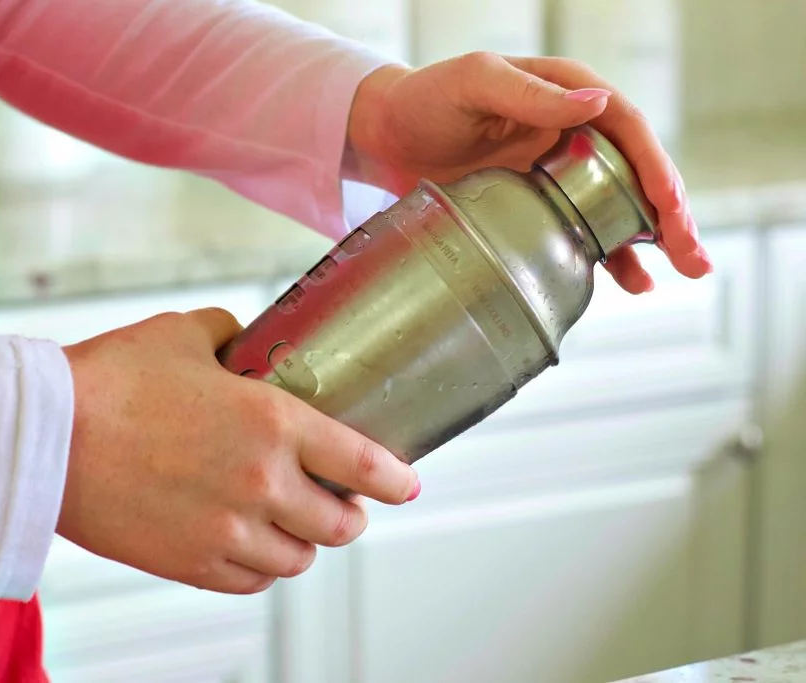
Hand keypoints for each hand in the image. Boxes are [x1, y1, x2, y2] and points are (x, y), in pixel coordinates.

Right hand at [57, 308, 418, 593]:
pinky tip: (252, 545)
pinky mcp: (191, 563)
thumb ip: (230, 335)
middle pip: (340, 524)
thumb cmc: (109, 382)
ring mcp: (228, 532)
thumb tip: (243, 343)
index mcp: (273, 424)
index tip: (405, 483)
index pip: (362, 463)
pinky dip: (262, 566)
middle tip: (341, 502)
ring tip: (292, 524)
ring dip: (305, 542)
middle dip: (350, 514)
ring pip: (298, 559)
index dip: (394, 478)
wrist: (44, 437)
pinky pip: (252, 582)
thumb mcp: (184, 334)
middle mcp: (262, 485)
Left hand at [345, 52, 712, 294]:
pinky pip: (583, 231)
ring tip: (684, 271)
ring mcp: (557, 173)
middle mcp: (572, 133)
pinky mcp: (537, 205)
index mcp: (566, 94)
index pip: (627, 130)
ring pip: (619, 206)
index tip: (670, 209)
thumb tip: (596, 103)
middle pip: (635, 173)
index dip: (655, 169)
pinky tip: (635, 282)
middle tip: (693, 255)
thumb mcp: (474, 82)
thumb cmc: (426, 98)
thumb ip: (529, 94)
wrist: (387, 136)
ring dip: (653, 240)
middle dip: (670, 214)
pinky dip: (610, 257)